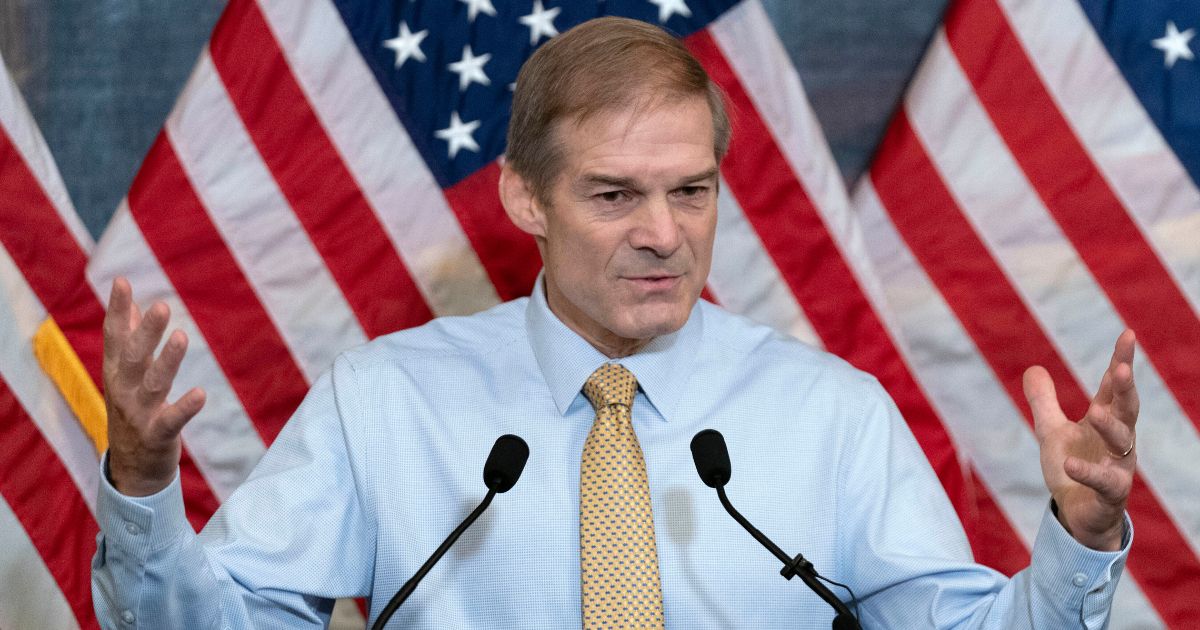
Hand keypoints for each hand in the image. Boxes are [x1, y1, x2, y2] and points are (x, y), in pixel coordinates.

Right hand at [103, 278, 205, 495]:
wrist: (132, 469)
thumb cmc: (132, 411)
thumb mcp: (125, 376)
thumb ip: (127, 341)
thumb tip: (129, 305)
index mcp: (116, 372)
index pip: (114, 337)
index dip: (117, 310)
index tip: (121, 281)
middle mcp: (123, 390)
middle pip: (133, 357)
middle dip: (146, 332)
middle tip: (161, 306)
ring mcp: (138, 414)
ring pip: (153, 385)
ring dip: (167, 361)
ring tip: (183, 337)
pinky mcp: (157, 436)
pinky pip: (171, 420)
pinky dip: (185, 408)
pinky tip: (201, 394)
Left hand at [1024, 330, 1137, 550]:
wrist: (1077, 515)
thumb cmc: (1072, 468)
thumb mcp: (1051, 431)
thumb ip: (1044, 402)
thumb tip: (1032, 368)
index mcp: (1105, 421)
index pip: (1114, 387)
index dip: (1120, 362)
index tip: (1127, 336)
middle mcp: (1118, 441)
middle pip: (1127, 409)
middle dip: (1126, 389)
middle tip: (1121, 369)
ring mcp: (1117, 466)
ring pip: (1123, 442)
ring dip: (1110, 426)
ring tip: (1095, 412)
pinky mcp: (1110, 493)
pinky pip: (1104, 481)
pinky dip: (1088, 472)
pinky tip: (1070, 463)